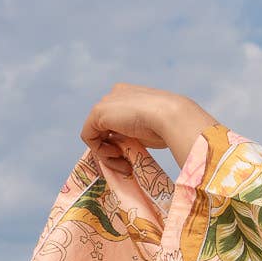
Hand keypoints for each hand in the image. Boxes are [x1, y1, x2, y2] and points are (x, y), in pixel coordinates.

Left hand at [79, 83, 210, 169]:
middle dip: (112, 149)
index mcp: (130, 96)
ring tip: (124, 165)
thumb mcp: (151, 129)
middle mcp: (115, 95)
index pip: (116, 121)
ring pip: (96, 134)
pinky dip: (99, 151)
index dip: (120, 142)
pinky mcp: (97, 113)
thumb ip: (136, 133)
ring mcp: (105, 102)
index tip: (131, 158)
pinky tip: (117, 156)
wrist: (172, 116)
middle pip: (104, 127)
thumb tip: (126, 149)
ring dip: (107, 154)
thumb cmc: (171, 125)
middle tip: (126, 165)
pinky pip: (89, 136)